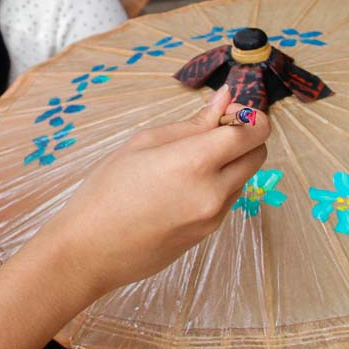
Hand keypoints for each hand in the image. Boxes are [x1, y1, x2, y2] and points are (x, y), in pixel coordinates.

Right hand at [46, 86, 269, 295]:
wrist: (89, 250)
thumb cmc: (106, 190)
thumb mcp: (144, 143)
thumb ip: (191, 123)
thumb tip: (224, 99)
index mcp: (195, 162)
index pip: (254, 132)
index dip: (249, 117)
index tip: (227, 113)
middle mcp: (213, 192)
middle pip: (259, 154)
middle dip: (245, 137)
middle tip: (210, 132)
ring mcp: (213, 217)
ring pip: (244, 178)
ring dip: (230, 162)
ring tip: (185, 162)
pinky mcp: (207, 235)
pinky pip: (227, 200)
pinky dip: (217, 185)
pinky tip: (180, 186)